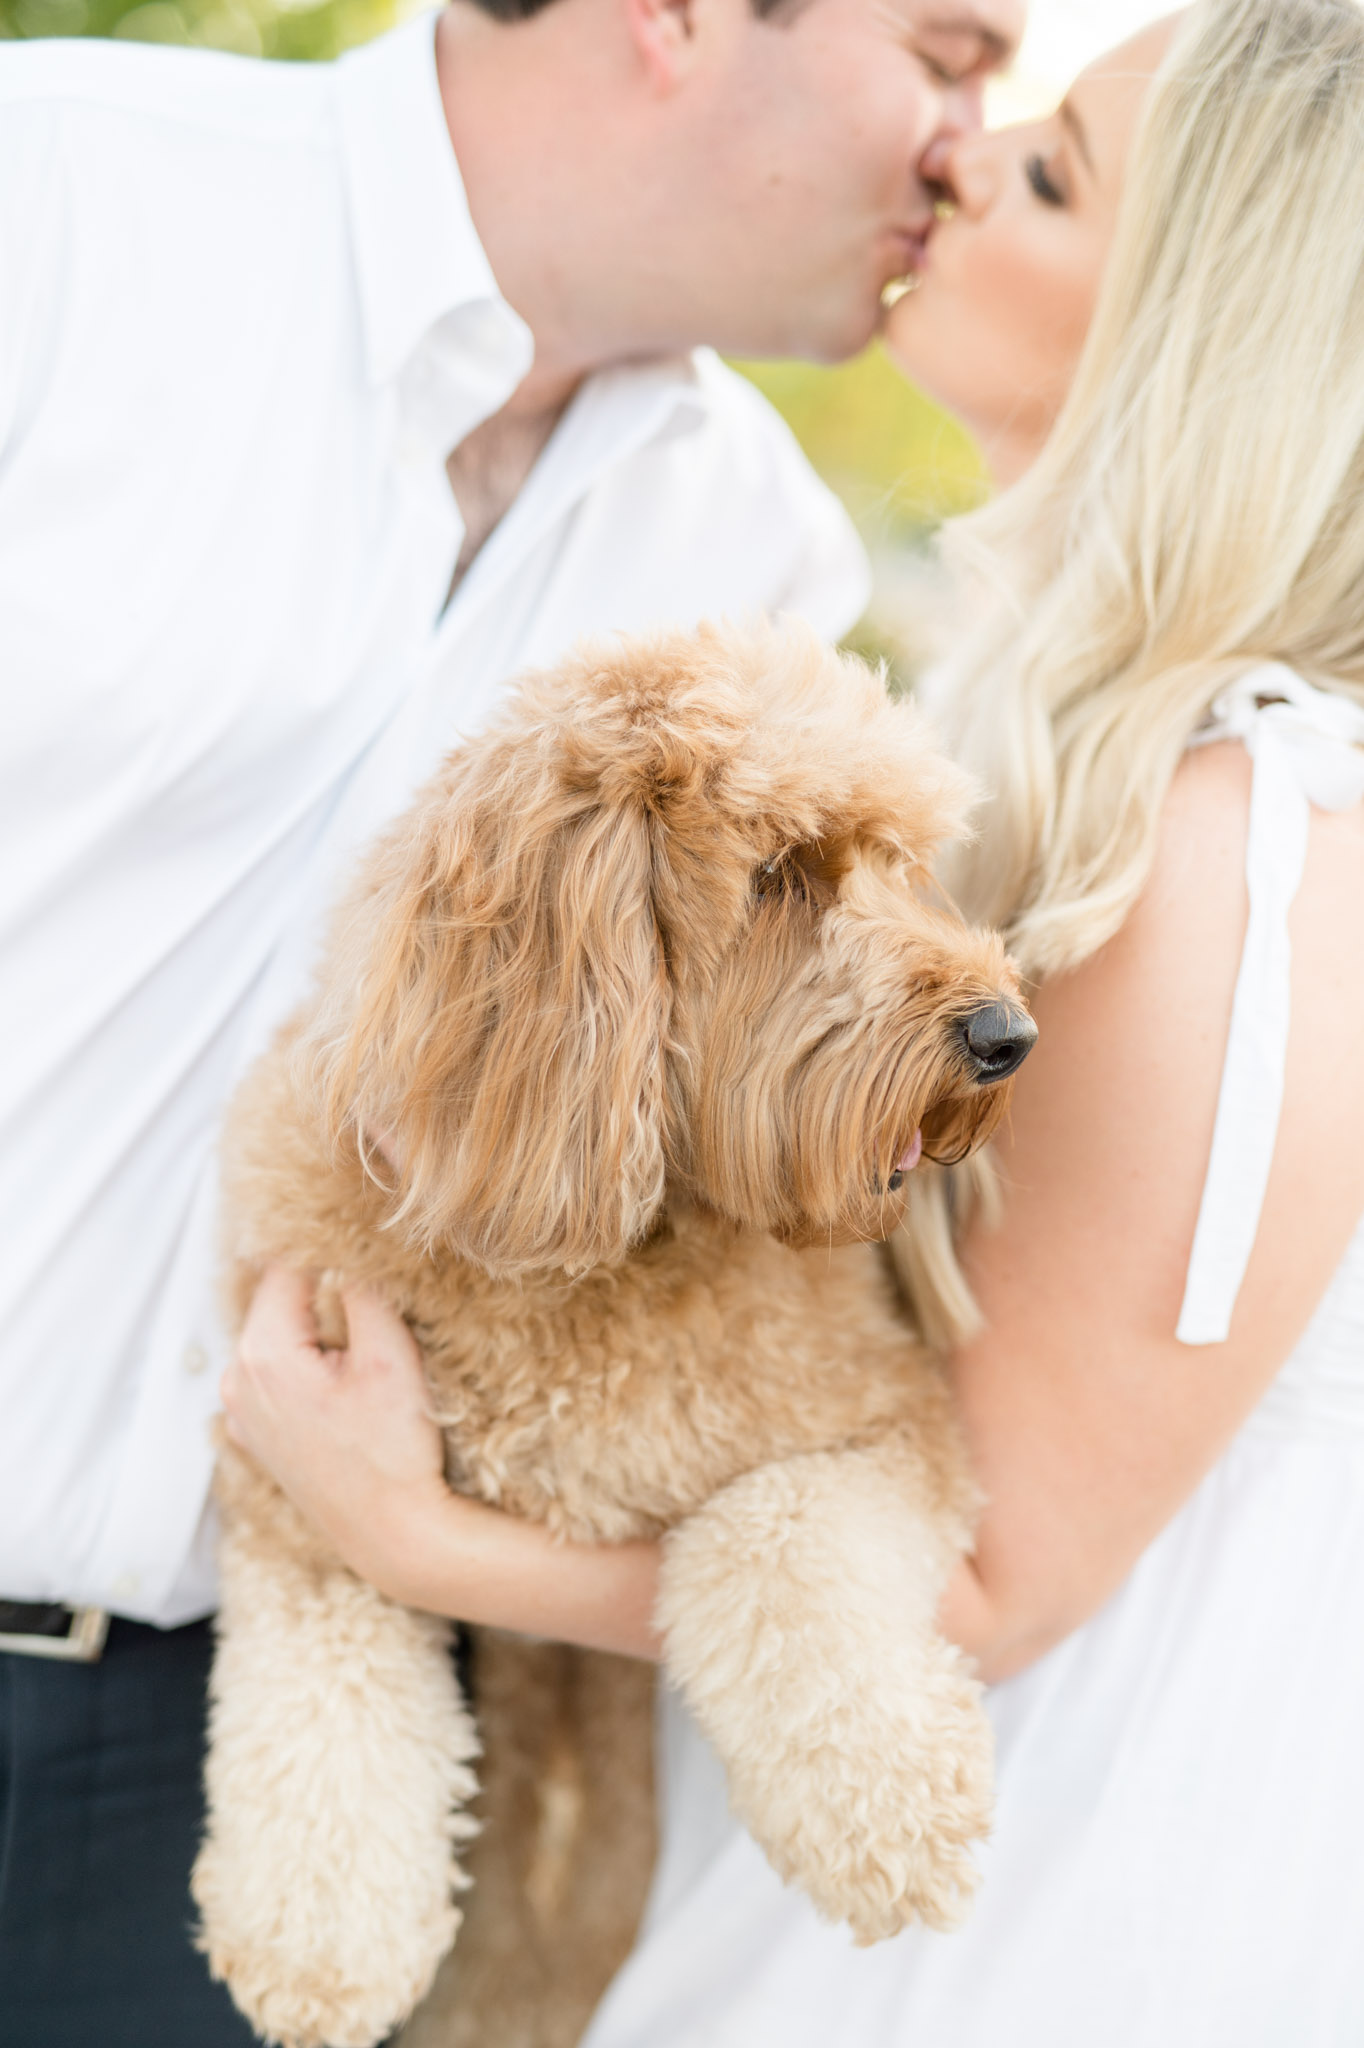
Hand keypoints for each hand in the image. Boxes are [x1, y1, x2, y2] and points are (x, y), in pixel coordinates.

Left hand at [221, 1266, 449, 1596]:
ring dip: (315, 1325)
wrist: (395, 1535)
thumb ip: (361, 1288)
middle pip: (278, 1300)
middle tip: (373, 1283)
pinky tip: (345, 1375)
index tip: (364, 1244)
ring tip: (364, 1334)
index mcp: (262, 1353)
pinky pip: (275, 1373)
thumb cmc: (394, 1449)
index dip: (328, 1249)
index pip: (287, 1266)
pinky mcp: (259, 1436)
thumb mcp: (388, 1354)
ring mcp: (242, 1414)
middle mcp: (236, 1381)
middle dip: (320, 1287)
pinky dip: (305, 1361)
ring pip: (277, 1335)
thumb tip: (347, 1245)